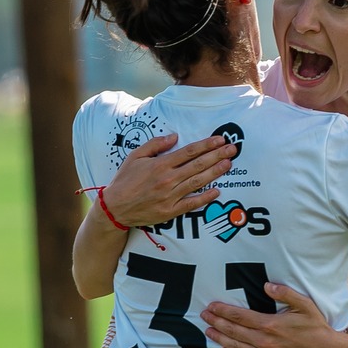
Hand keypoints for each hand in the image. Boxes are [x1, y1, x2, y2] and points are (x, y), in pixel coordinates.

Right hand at [101, 134, 235, 226]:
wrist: (115, 207)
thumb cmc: (125, 180)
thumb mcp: (135, 156)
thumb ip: (155, 144)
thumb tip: (174, 136)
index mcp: (160, 164)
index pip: (189, 152)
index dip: (206, 145)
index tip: (220, 139)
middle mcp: (167, 179)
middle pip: (198, 165)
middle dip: (217, 155)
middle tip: (233, 149)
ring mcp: (170, 196)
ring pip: (198, 182)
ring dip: (216, 172)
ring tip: (229, 164)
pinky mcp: (170, 211)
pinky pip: (192, 203)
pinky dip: (205, 197)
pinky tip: (217, 191)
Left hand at [202, 284, 343, 347]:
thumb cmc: (316, 327)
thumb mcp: (304, 304)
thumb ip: (285, 293)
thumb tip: (267, 285)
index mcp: (270, 325)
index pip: (240, 317)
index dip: (223, 311)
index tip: (211, 307)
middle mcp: (264, 341)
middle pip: (234, 331)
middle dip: (217, 322)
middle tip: (204, 316)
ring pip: (236, 347)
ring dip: (220, 339)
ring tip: (209, 331)